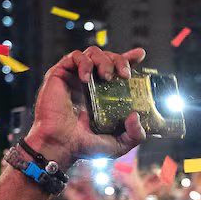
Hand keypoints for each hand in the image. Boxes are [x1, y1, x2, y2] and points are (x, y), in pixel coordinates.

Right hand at [25, 46, 147, 169]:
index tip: (140, 55)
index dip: (128, 59)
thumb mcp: (119, 144)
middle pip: (108, 57)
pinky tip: (86, 77)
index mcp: (102, 94)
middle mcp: (89, 83)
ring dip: (104, 60)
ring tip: (107, 76)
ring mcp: (74, 77)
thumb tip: (136, 115)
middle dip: (119, 60)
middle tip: (125, 75)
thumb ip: (134, 135)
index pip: (117, 70)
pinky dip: (83, 63)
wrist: (61, 146)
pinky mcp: (60, 74)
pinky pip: (73, 57)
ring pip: (93, 53)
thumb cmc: (84, 146)